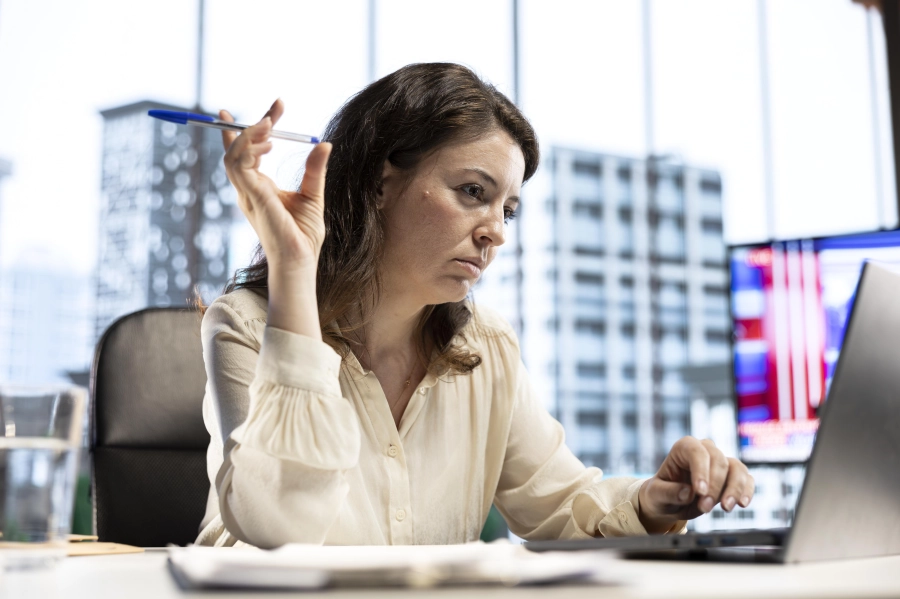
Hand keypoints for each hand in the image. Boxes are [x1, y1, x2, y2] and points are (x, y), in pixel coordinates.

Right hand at [221, 99, 331, 273]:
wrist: (301, 259)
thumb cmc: (304, 235)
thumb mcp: (313, 194)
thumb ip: (314, 169)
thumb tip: (324, 144)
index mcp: (258, 187)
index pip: (248, 152)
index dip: (251, 129)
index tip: (273, 109)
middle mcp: (248, 189)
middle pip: (238, 149)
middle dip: (252, 124)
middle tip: (277, 108)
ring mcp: (247, 193)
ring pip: (233, 155)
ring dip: (249, 134)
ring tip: (270, 122)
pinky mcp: (251, 197)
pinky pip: (240, 165)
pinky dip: (249, 148)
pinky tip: (269, 141)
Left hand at [638, 437, 754, 532]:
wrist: (671, 503)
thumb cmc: (661, 494)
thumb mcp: (656, 495)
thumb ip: (668, 493)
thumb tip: (687, 492)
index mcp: (683, 448)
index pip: (696, 452)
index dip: (701, 470)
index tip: (700, 491)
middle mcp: (705, 450)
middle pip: (718, 461)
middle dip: (714, 486)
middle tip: (704, 507)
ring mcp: (721, 462)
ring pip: (736, 468)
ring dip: (734, 489)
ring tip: (725, 508)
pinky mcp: (732, 476)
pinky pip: (746, 479)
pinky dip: (746, 491)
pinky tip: (742, 503)